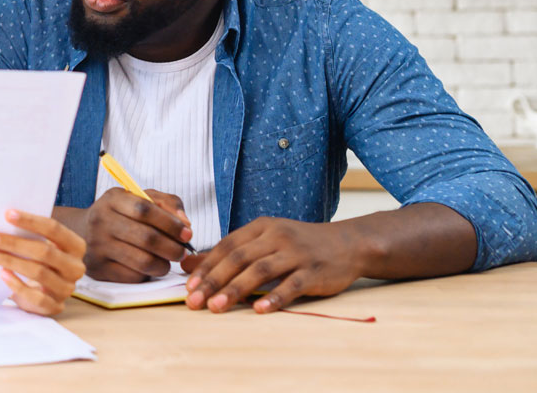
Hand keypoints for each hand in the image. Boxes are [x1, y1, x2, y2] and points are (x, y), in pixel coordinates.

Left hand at [0, 209, 86, 314]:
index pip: (54, 229)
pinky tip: (2, 274)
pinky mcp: (55, 306)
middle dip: (13, 243)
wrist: (45, 292)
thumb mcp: (41, 244)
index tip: (7, 214)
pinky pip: (36, 297)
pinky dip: (17, 284)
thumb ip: (29, 233)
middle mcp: (75, 267)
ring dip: (9, 261)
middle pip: (44, 252)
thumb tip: (3, 219)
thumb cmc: (40, 260)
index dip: (30, 221)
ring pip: (38, 273)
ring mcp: (66, 288)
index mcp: (76, 246)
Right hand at [81, 188, 191, 281]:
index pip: (145, 209)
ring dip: (164, 265)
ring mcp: (97, 247)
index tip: (187, 233)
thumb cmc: (122, 214)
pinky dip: (147, 274)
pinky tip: (147, 268)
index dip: (171, 223)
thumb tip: (185, 225)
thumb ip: (167, 203)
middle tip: (181, 252)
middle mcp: (100, 221)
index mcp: (112, 199)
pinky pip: (133, 276)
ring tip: (167, 261)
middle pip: (147, 238)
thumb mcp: (140, 198)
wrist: (84, 230)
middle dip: (173, 248)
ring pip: (143, 261)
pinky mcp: (97, 269)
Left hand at [181, 217, 363, 313]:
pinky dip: (274, 297)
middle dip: (214, 281)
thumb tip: (188, 265)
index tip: (188, 286)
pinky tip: (258, 310)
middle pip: (239, 258)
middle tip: (195, 301)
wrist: (348, 243)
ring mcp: (296, 253)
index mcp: (261, 227)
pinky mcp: (314, 271)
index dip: (206, 266)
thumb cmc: (300, 245)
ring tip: (216, 307)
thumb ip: (230, 252)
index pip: (227, 246)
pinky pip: (291, 285)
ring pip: (260, 270)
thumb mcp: (265, 241)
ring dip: (235, 290)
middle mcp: (277, 237)